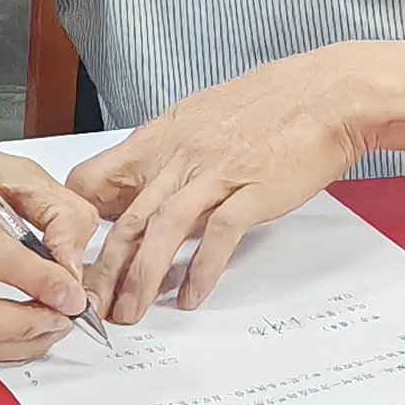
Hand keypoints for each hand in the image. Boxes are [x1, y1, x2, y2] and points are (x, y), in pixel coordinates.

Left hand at [66, 49, 374, 322]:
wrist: (329, 93)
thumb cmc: (273, 103)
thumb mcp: (203, 117)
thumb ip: (170, 153)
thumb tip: (146, 187)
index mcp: (163, 136)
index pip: (97, 177)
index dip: (81, 218)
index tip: (75, 251)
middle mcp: (182, 154)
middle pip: (128, 217)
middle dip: (103, 268)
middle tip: (89, 301)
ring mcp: (217, 173)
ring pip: (163, 229)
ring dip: (141, 277)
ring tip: (129, 312)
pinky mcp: (253, 191)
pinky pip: (218, 236)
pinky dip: (202, 270)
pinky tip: (190, 297)